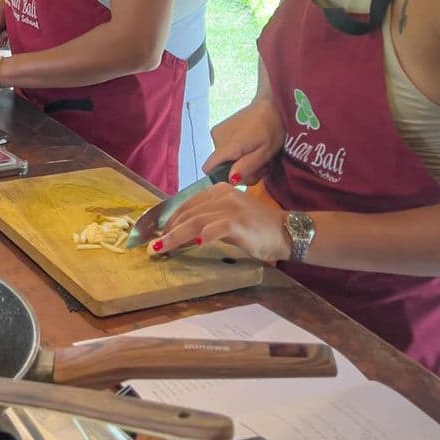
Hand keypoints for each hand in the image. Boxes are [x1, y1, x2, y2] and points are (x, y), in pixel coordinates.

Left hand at [150, 183, 290, 263]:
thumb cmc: (257, 229)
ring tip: (161, 247)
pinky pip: (216, 228)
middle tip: (154, 245)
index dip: (170, 219)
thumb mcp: (229, 220)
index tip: (157, 232)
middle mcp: (222, 195)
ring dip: (175, 236)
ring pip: (195, 221)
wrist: (285, 232)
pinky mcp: (238, 222)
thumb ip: (209, 221)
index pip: (188, 204)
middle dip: (168, 230)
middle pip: (187, 213)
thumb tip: (186, 232)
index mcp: (218, 191)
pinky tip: (195, 244)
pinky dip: (203, 236)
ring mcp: (230, 208)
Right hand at [203, 98, 282, 184]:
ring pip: (224, 158)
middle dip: (238, 170)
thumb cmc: (272, 129)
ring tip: (257, 154)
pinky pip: (224, 149)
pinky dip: (237, 152)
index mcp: (227, 145)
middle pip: (220, 166)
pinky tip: (251, 146)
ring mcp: (217, 132)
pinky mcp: (221, 128)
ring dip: (240, 161)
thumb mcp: (265, 152)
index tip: (241, 175)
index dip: (223, 177)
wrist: (271, 105)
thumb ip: (247, 166)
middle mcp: (216, 138)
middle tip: (259, 166)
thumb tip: (230, 179)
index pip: (209, 168)